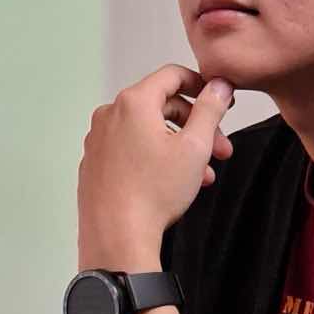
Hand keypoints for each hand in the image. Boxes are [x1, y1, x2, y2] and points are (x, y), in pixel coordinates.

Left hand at [77, 65, 234, 263]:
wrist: (117, 237)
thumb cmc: (151, 195)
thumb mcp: (195, 147)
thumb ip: (210, 109)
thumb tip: (218, 86)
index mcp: (133, 103)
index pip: (172, 75)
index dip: (201, 84)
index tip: (217, 99)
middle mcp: (110, 116)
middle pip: (162, 106)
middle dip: (196, 125)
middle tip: (219, 148)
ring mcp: (99, 140)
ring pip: (148, 131)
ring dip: (179, 146)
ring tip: (203, 173)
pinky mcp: (95, 163)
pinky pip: (131, 150)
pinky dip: (155, 157)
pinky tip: (174, 181)